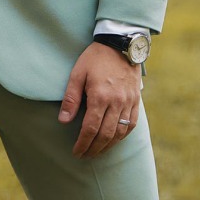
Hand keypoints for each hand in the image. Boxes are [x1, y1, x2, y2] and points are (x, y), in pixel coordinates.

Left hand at [58, 42, 140, 157]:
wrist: (120, 44)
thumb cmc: (95, 58)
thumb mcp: (77, 74)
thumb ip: (71, 99)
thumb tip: (63, 121)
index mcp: (100, 96)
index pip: (91, 128)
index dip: (83, 143)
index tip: (76, 152)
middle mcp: (117, 102)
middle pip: (106, 134)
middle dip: (94, 148)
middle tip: (85, 156)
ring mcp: (129, 102)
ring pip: (120, 132)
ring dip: (108, 146)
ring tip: (97, 152)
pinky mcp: (136, 100)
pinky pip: (131, 124)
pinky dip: (122, 135)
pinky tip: (114, 140)